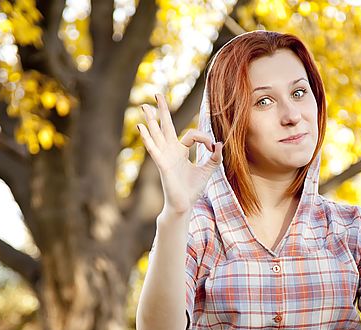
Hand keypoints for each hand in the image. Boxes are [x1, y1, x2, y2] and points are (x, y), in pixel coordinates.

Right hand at [137, 93, 222, 215]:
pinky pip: (154, 149)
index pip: (191, 135)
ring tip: (144, 106)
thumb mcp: (208, 170)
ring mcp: (164, 157)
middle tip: (157, 94)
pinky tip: (141, 127)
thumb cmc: (192, 189)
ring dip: (151, 120)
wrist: (184, 205)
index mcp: (181, 151)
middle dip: (162, 110)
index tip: (212, 148)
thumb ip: (215, 157)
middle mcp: (171, 151)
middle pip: (166, 126)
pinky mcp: (162, 165)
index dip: (204, 138)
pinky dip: (147, 138)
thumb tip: (219, 143)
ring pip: (157, 134)